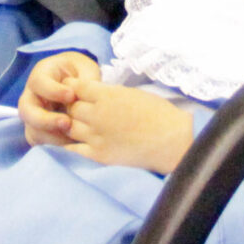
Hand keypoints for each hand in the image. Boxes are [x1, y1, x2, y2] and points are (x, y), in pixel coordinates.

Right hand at [19, 51, 100, 144]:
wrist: (80, 85)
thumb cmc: (82, 74)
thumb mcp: (86, 69)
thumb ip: (86, 80)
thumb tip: (86, 97)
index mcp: (42, 74)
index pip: (38, 82)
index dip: (52, 91)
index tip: (71, 95)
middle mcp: (32, 95)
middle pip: (26, 110)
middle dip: (45, 119)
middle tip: (67, 123)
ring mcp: (33, 115)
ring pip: (32, 130)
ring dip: (51, 137)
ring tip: (73, 138)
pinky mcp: (39, 132)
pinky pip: (41, 143)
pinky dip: (55, 146)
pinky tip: (72, 146)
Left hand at [53, 80, 194, 173]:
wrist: (173, 141)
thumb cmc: (158, 113)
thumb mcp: (131, 93)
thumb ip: (108, 93)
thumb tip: (90, 94)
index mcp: (107, 95)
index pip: (76, 88)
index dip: (72, 88)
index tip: (74, 91)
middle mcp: (98, 114)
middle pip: (70, 107)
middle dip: (72, 106)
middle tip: (76, 108)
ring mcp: (96, 136)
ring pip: (69, 126)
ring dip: (71, 124)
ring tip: (79, 125)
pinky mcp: (99, 155)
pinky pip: (74, 149)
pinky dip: (72, 144)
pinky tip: (77, 142)